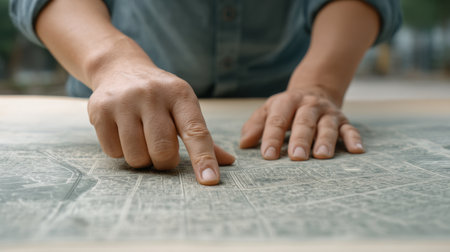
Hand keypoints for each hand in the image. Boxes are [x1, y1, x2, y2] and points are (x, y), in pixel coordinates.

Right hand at [87, 64, 233, 184]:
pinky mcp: (99, 109)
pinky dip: (120, 152)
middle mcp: (152, 94)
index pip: (195, 131)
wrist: (120, 68)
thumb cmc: (160, 95)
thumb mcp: (183, 106)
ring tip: (141, 140)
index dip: (203, 159)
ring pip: (136, 156)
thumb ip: (202, 136)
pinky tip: (122, 133)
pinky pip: (113, 152)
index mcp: (180, 94)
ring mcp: (124, 101)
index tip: (209, 181)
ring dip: (142, 159)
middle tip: (162, 152)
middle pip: (163, 150)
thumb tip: (228, 162)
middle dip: (165, 162)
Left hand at [239, 90, 363, 159]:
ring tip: (322, 156)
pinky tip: (356, 151)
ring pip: (327, 126)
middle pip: (304, 122)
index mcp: (286, 103)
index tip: (268, 156)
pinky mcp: (343, 120)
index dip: (272, 138)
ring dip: (325, 140)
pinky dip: (354, 139)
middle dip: (300, 140)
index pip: (277, 120)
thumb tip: (244, 144)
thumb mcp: (268, 111)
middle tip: (296, 158)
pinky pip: (350, 129)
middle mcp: (308, 106)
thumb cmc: (286, 109)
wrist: (315, 90)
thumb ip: (255, 125)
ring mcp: (327, 113)